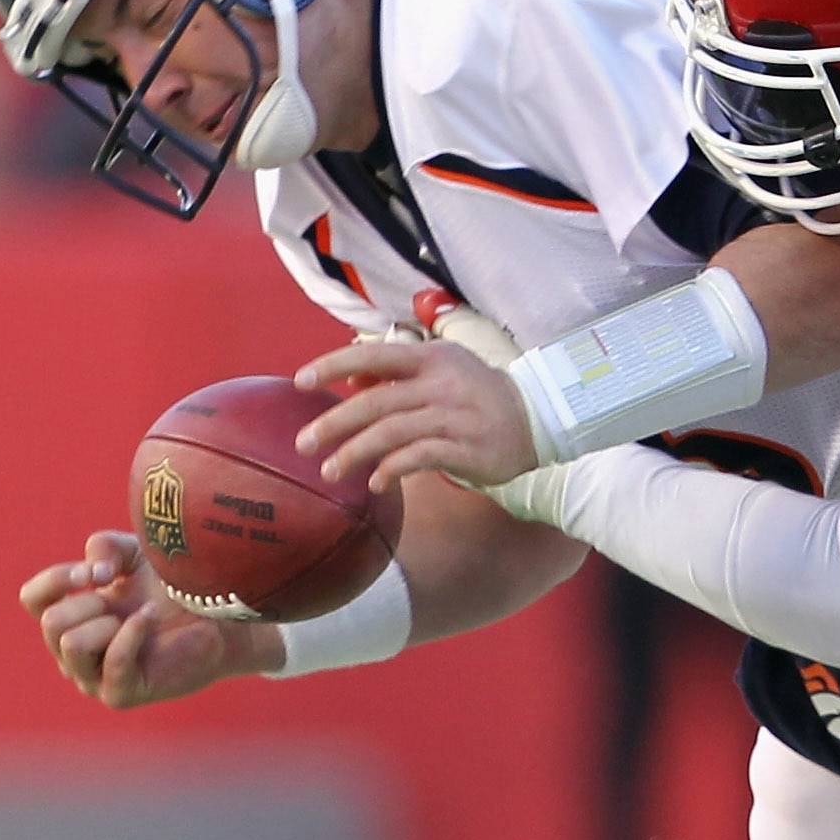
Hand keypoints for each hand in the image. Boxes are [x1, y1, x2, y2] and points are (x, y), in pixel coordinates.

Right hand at [17, 531, 276, 708]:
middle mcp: (72, 651)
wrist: (218, 618)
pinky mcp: (120, 694)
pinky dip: (132, 633)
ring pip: (71, 644)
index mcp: (69, 616)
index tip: (101, 570)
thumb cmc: (173, 588)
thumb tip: (94, 570)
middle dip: (90, 603)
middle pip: (53, 623)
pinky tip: (152, 618)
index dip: (59, 579)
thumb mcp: (136, 555)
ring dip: (107, 622)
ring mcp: (93, 677)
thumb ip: (106, 547)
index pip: (33, 598)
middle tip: (123, 602)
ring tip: (141, 615)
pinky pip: (113, 662)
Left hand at [295, 338, 535, 490]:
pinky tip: (376, 483)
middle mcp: (443, 384)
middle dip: (333, 424)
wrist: (538, 421)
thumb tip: (349, 380)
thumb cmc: (478, 396)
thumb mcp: (441, 370)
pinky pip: (420, 458)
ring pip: (392, 433)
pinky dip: (392, 470)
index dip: (333, 365)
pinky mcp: (468, 449)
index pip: (375, 356)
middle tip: (304, 444)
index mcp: (432, 358)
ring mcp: (456, 417)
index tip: (300, 382)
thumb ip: (396, 372)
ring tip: (331, 471)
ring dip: (355, 453)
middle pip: (376, 402)